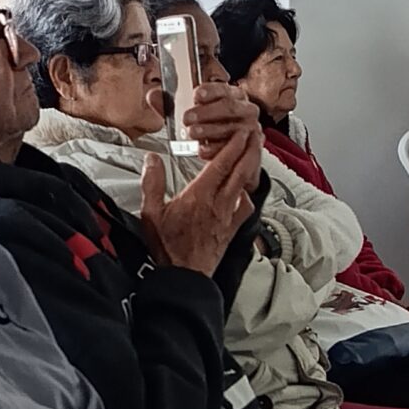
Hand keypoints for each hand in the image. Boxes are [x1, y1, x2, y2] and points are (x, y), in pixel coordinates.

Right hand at [141, 128, 259, 274]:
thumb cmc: (168, 247)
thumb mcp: (151, 213)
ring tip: (254, 153)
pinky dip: (248, 194)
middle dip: (250, 149)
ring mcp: (228, 216)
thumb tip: (152, 159)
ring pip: (245, 185)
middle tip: (257, 134)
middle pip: (241, 170)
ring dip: (251, 166)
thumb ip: (152, 183)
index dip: (234, 145)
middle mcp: (219, 203)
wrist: (184, 276)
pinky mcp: (232, 228)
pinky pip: (246, 207)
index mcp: (200, 195)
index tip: (241, 131)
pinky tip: (245, 191)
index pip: (222, 163)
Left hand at [183, 81, 260, 160]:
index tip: (196, 95)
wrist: (232, 143)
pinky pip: (231, 148)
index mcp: (236, 95)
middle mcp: (246, 109)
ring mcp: (249, 128)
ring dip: (209, 131)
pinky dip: (215, 149)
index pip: (224, 89)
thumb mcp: (202, 106)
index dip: (210, 91)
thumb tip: (161, 95)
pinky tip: (202, 148)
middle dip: (206, 112)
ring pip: (230, 128)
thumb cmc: (214, 121)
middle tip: (188, 117)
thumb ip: (185, 100)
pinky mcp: (248, 147)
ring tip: (192, 132)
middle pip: (229, 107)